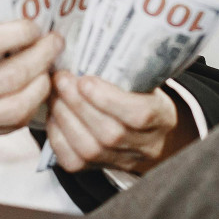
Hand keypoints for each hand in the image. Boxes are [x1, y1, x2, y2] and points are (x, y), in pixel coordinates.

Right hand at [0, 18, 61, 148]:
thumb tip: (17, 28)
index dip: (19, 34)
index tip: (34, 26)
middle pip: (9, 78)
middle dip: (41, 57)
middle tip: (53, 43)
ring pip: (15, 108)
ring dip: (41, 85)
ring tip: (47, 68)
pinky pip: (10, 125)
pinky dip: (28, 106)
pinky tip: (33, 90)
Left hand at [46, 72, 195, 175]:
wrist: (140, 121)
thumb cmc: (137, 90)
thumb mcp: (141, 76)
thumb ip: (122, 68)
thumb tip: (87, 48)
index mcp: (164, 117)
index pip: (140, 115)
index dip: (109, 99)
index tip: (84, 80)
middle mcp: (148, 146)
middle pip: (110, 134)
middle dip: (79, 105)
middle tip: (60, 80)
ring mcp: (125, 162)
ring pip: (90, 150)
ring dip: (65, 118)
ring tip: (54, 94)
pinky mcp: (100, 170)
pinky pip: (74, 162)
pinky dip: (58, 137)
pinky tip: (54, 115)